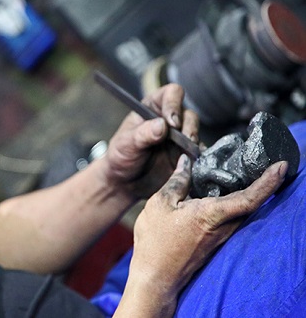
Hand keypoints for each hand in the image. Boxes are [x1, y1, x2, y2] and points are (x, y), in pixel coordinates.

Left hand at [103, 83, 199, 198]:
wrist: (125, 183)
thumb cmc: (121, 157)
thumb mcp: (126, 144)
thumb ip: (142, 134)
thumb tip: (161, 125)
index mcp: (151, 108)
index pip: (170, 94)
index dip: (174, 104)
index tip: (172, 122)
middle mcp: (168, 120)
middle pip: (188, 114)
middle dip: (189, 126)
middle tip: (185, 139)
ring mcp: (179, 138)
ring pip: (196, 132)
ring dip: (194, 141)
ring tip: (187, 152)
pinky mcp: (186, 155)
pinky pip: (199, 153)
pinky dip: (198, 157)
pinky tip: (190, 163)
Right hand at [119, 154, 286, 316]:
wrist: (156, 276)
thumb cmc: (155, 241)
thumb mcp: (159, 204)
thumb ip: (177, 181)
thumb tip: (186, 162)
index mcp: (211, 215)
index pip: (250, 198)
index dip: (268, 182)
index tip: (281, 166)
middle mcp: (223, 227)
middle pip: (252, 203)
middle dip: (263, 183)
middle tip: (266, 161)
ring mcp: (221, 237)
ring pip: (242, 212)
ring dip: (249, 193)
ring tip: (247, 171)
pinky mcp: (215, 242)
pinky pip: (231, 218)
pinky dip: (234, 202)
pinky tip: (224, 192)